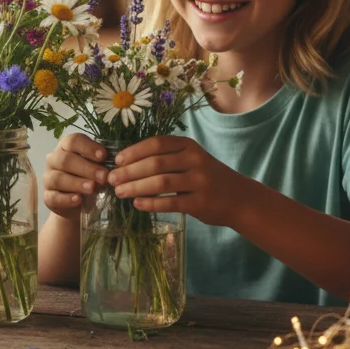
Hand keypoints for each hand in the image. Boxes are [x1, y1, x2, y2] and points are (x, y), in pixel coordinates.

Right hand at [43, 133, 108, 218]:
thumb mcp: (95, 166)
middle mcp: (53, 160)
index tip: (103, 156)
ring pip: (58, 178)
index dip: (88, 147)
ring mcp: (48, 179)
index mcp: (65, 147)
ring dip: (76, 183)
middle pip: (65, 160)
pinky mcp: (48, 197)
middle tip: (103, 176)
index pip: (73, 141)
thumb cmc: (88, 178)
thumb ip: (101, 163)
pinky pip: (54, 197)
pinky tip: (78, 199)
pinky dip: (66, 198)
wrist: (78, 203)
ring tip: (92, 188)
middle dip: (86, 168)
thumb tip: (114, 165)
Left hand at [108, 136, 246, 226]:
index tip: (116, 161)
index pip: (156, 144)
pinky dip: (151, 203)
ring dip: (136, 187)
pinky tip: (137, 204)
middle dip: (129, 171)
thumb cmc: (206, 177)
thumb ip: (166, 158)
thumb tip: (126, 164)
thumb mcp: (190, 159)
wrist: (238, 199)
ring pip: (161, 182)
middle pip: (155, 163)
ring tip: (120, 192)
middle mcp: (195, 160)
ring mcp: (199, 182)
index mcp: (189, 146)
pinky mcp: (200, 203)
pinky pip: (170, 202)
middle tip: (111, 179)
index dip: (133, 152)